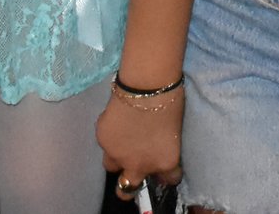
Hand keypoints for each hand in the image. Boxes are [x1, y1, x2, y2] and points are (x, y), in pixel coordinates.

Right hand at [96, 87, 182, 201]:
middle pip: (127, 190)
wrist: (147, 87)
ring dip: (117, 159)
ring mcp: (118, 156)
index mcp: (165, 163)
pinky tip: (117, 122)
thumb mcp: (175, 133)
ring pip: (111, 166)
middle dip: (129, 186)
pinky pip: (105, 145)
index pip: (169, 180)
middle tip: (132, 173)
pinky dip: (111, 137)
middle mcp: (139, 166)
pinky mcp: (103, 141)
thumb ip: (164, 149)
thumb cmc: (171, 103)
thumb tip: (157, 150)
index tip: (164, 165)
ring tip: (122, 143)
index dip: (166, 173)